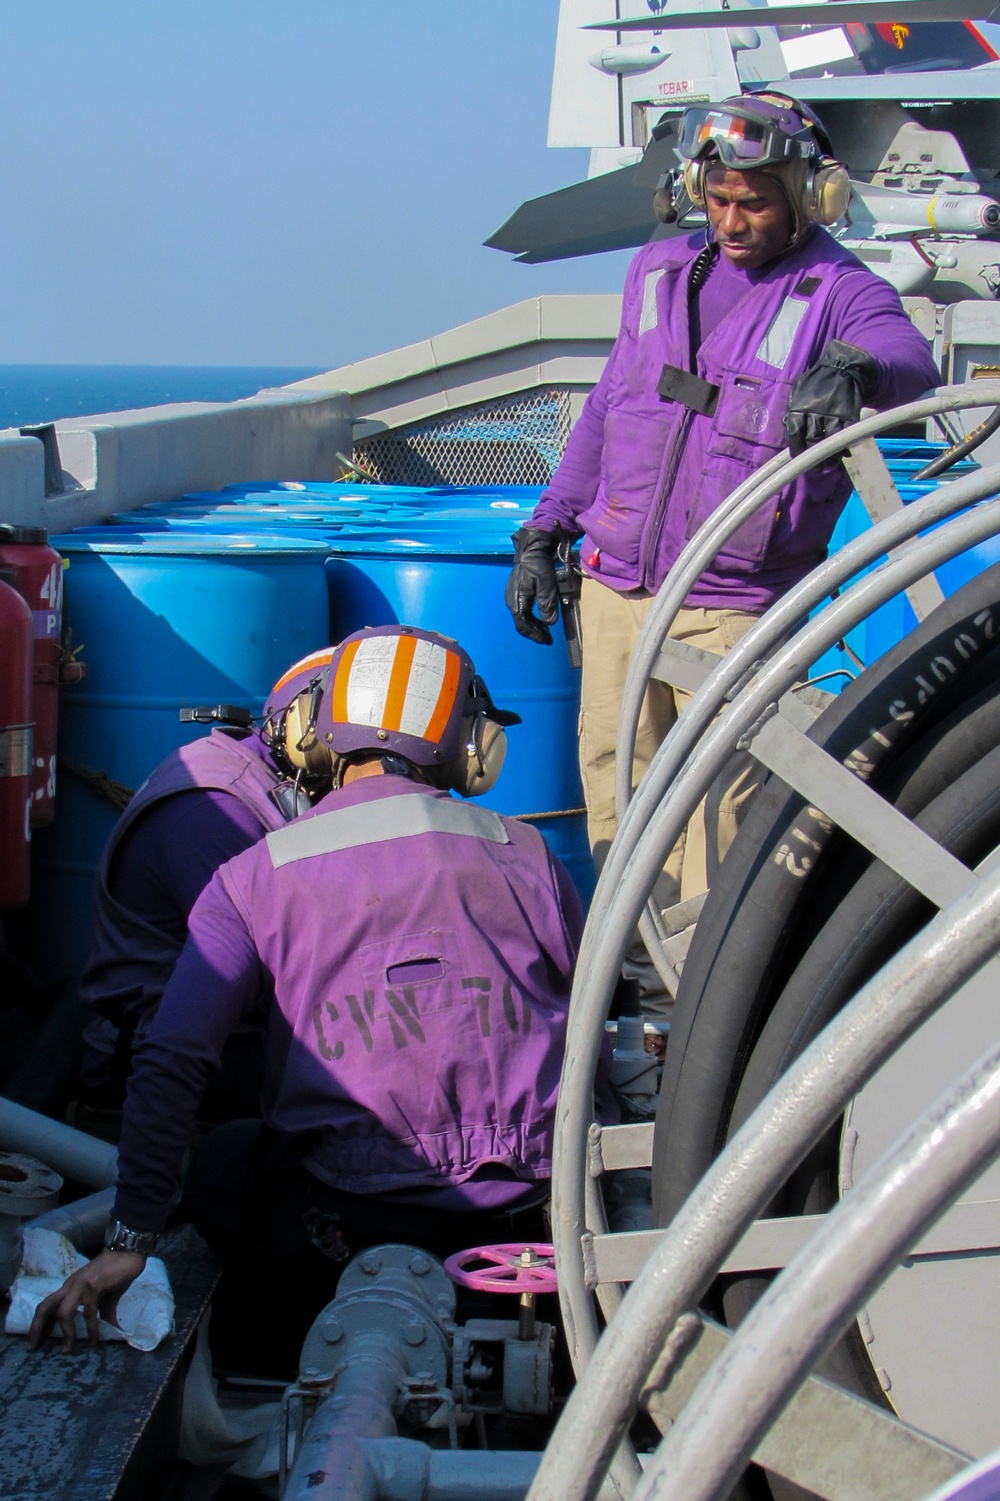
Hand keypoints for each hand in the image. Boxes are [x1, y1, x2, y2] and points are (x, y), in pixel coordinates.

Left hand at [27, 1249, 146, 1352]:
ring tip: (67, 1350)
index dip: (39, 1324)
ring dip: (65, 1333)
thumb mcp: (106, 1296)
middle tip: (34, 1348)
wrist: (128, 1251)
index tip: (35, 1343)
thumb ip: (103, 1312)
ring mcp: (80, 1285)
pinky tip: (95, 1340)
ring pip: (63, 1312)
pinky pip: (88, 1312)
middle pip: (45, 1307)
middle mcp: (70, 1286)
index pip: (47, 1306)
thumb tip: (110, 1329)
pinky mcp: (93, 1286)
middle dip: (37, 1328)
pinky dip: (91, 1328)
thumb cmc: (116, 1272)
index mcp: (69, 1287)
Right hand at [505, 527, 560, 644]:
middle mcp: (512, 601)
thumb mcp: (547, 586)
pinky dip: (531, 617)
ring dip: (533, 625)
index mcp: (517, 602)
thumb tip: (549, 623)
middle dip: (535, 632)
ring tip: (546, 630)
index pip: (524, 626)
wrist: (532, 550)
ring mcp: (513, 596)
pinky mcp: (517, 592)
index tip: (547, 640)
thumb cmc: (539, 566)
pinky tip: (540, 617)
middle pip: (521, 624)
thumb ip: (547, 605)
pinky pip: (523, 610)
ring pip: (522, 618)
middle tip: (548, 638)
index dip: (535, 635)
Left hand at [783, 340, 878, 456]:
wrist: (842, 367)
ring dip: (830, 457)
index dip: (796, 450)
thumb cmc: (815, 383)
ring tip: (829, 464)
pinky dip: (844, 447)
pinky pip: (845, 436)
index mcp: (799, 408)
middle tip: (816, 467)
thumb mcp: (797, 393)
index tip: (799, 458)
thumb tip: (789, 432)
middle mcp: (815, 412)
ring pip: (829, 443)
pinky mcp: (849, 415)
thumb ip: (792, 412)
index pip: (794, 435)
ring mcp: (833, 414)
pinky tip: (843, 453)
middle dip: (813, 458)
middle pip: (811, 442)